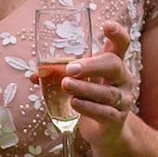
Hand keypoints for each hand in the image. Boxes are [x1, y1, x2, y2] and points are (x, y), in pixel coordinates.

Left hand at [63, 19, 134, 144]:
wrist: (105, 130)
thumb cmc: (91, 98)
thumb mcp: (80, 82)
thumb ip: (60, 76)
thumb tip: (34, 75)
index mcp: (114, 63)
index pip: (121, 44)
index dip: (117, 33)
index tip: (106, 25)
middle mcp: (123, 79)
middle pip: (114, 65)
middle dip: (92, 65)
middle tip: (70, 69)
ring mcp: (123, 99)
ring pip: (107, 92)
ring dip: (84, 88)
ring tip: (66, 85)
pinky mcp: (117, 119)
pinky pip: (104, 112)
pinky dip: (88, 107)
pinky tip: (74, 103)